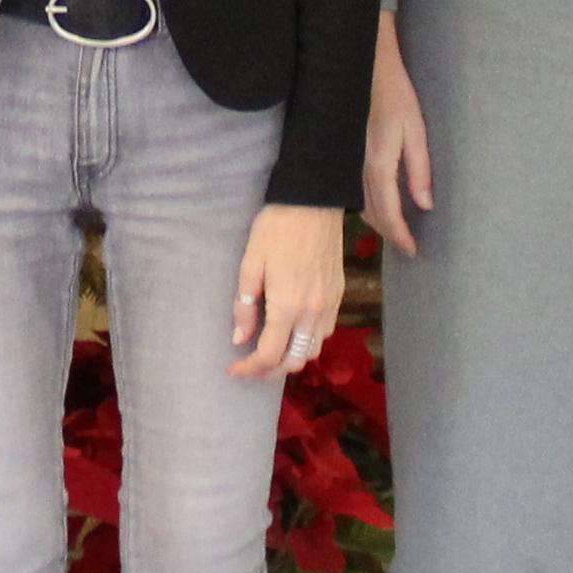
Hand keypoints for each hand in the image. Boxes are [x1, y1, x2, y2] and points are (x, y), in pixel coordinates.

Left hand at [230, 202, 349, 375]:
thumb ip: (244, 305)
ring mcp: (330, 304)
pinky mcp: (339, 294)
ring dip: (292, 357)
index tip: (233, 368)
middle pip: (295, 361)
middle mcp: (312, 312)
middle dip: (271, 371)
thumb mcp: (250, 264)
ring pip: (313, 350)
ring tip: (272, 348)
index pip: (269, 356)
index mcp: (287, 306)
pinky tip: (293, 328)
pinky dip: (308, 340)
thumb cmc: (276, 229)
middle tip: (251, 364)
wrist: (314, 202)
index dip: (250, 369)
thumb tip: (240, 339)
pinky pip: (325, 331)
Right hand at [360, 11, 434, 252]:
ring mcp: (349, 163)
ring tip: (397, 232)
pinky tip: (381, 206)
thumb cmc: (396, 95)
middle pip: (372, 214)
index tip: (414, 252)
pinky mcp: (347, 156)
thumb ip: (420, 170)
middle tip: (408, 248)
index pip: (389, 212)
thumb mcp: (415, 131)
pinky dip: (369, 206)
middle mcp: (359, 168)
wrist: (364, 70)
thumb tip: (425, 205)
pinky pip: (356, 191)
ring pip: (362, 205)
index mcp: (378, 164)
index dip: (401, 236)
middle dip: (390, 234)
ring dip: (378, 222)